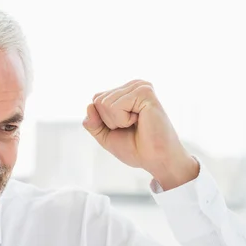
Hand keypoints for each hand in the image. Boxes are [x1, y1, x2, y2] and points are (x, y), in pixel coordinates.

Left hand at [82, 79, 198, 190]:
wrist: (156, 160)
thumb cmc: (136, 148)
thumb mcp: (106, 136)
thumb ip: (93, 123)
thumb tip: (89, 105)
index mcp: (126, 91)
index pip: (96, 99)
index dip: (103, 120)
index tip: (124, 128)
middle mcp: (133, 85)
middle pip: (98, 100)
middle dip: (109, 121)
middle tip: (131, 128)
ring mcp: (140, 87)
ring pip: (104, 103)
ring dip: (116, 121)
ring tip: (137, 125)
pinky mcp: (145, 92)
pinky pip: (115, 106)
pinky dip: (123, 120)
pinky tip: (140, 121)